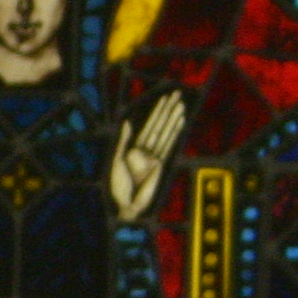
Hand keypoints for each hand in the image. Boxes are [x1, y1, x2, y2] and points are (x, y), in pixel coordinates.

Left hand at [110, 88, 190, 222]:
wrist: (126, 202)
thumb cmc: (119, 184)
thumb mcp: (117, 160)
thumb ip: (124, 141)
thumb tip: (127, 121)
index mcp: (135, 147)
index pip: (148, 125)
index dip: (156, 112)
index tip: (164, 99)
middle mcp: (147, 149)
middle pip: (159, 125)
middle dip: (167, 110)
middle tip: (176, 94)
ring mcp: (155, 155)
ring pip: (165, 132)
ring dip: (173, 118)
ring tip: (180, 105)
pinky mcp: (161, 163)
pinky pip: (168, 145)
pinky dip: (174, 133)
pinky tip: (180, 122)